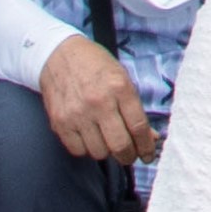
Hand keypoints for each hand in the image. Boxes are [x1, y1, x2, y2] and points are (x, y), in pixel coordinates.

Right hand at [37, 36, 157, 164]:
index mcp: (119, 88)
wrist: (59, 55)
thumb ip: (135, 110)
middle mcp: (98, 102)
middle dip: (128, 156)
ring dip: (106, 151)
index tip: (148, 155)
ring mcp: (77, 113)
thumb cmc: (95, 67)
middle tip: (129, 155)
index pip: (138, 127)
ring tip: (106, 139)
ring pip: (99, 152)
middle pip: (119, 145)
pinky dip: (86, 148)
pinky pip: (78, 150)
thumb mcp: (122, 79)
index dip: (146, 147)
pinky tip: (89, 137)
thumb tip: (151, 139)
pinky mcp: (59, 122)